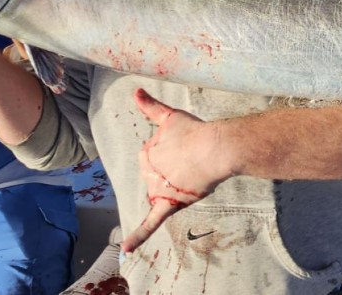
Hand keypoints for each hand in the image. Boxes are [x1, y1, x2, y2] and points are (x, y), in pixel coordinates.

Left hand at [119, 88, 230, 252]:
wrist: (216, 148)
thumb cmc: (196, 131)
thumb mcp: (170, 116)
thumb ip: (150, 106)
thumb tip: (135, 91)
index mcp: (146, 154)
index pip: (155, 158)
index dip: (173, 153)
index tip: (186, 147)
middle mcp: (148, 173)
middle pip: (159, 176)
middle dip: (175, 171)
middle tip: (193, 160)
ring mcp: (158, 189)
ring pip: (163, 193)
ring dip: (175, 187)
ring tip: (193, 174)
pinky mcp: (168, 204)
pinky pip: (151, 223)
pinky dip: (137, 236)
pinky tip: (125, 249)